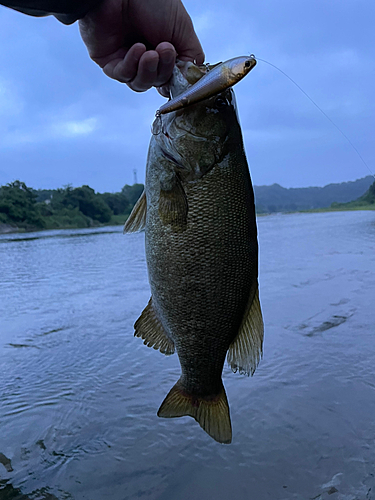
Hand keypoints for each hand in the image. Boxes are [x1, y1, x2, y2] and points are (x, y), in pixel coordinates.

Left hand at [79, 0, 204, 91]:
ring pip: (140, 83)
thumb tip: (191, 78)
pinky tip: (138, 48)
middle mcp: (145, 58)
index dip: (175, 79)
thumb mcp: (184, 30)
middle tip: (165, 50)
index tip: (180, 70)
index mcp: (163, 51)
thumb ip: (192, 57)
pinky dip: (132, 64)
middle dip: (163, 70)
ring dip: (148, 71)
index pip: (170, 78)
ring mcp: (127, 60)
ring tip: (152, 54)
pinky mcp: (109, 62)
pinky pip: (122, 74)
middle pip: (156, 82)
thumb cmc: (152, 1)